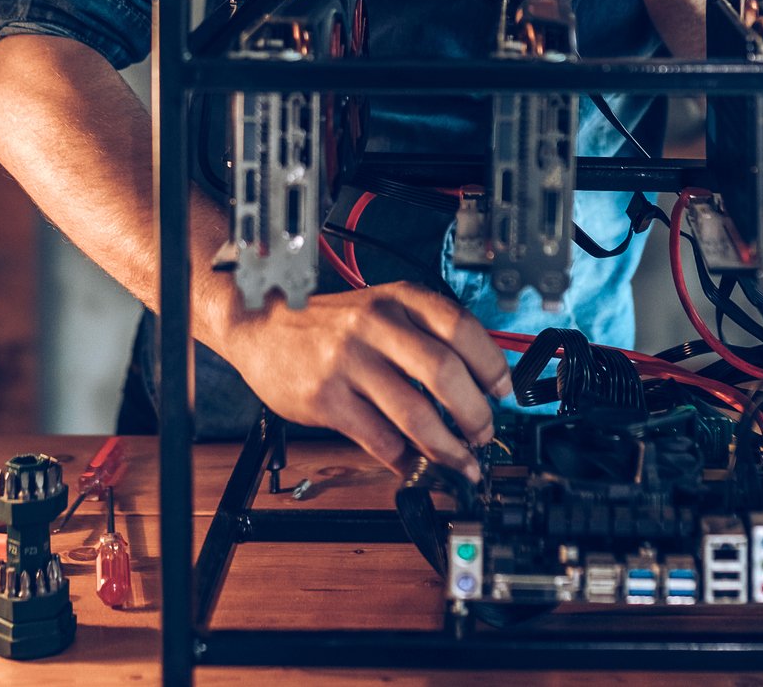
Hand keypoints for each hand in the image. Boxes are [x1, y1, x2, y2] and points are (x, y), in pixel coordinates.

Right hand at [212, 283, 512, 480]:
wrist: (259, 326)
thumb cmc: (326, 324)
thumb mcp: (379, 308)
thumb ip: (423, 334)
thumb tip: (478, 381)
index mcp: (398, 299)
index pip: (463, 329)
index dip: (492, 367)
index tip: (503, 393)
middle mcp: (376, 325)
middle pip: (446, 374)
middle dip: (475, 415)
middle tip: (482, 434)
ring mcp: (349, 362)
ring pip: (416, 414)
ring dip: (447, 448)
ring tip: (458, 461)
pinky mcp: (326, 398)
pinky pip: (379, 438)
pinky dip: (405, 458)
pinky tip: (412, 462)